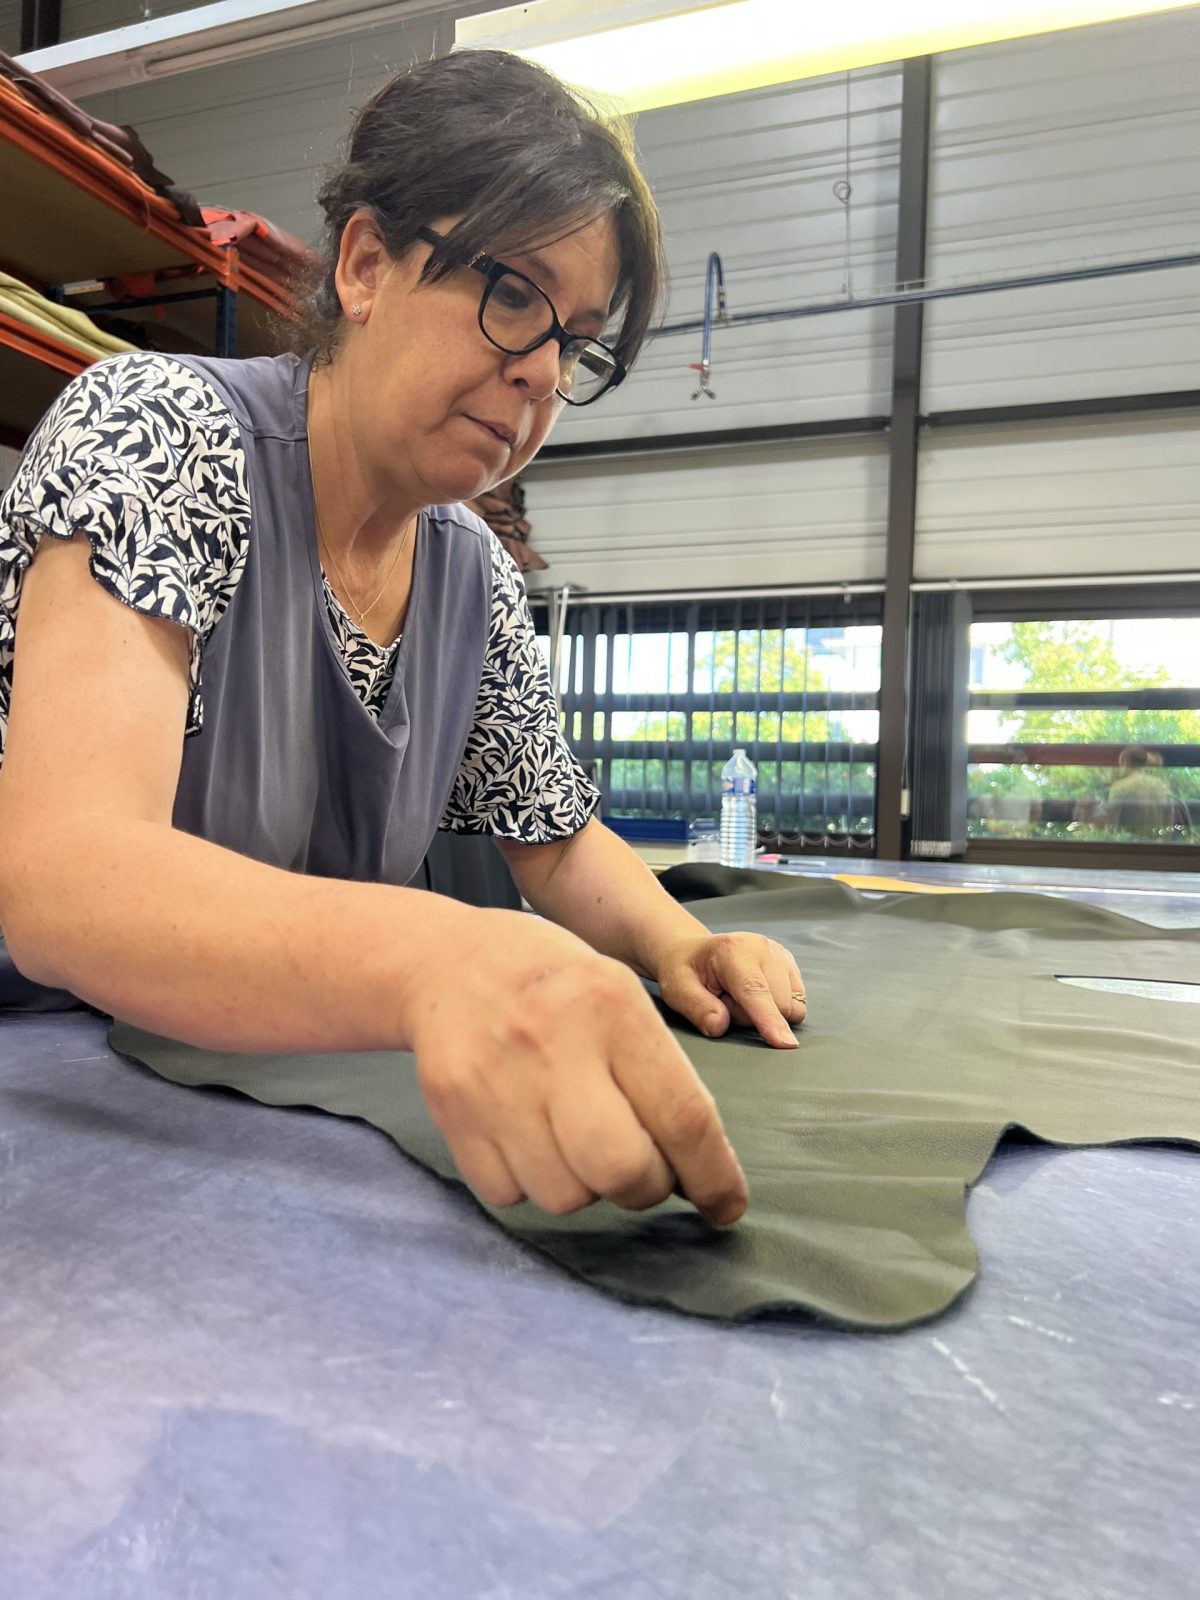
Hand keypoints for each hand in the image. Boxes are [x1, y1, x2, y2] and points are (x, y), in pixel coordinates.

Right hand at [399, 907, 748, 1223]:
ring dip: (586, 1186)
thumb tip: (698, 1168)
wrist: (450, 960)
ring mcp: (496, 1083)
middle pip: (621, 1171)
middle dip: (645, 1187)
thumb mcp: (618, 991)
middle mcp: (552, 1045)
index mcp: (610, 1006)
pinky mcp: (453, 1114)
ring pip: (565, 1196)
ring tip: (577, 1140)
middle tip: (642, 1167)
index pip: (682, 1115)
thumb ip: (657, 1069)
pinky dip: (530, 1183)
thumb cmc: (554, 981)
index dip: (713, 1175)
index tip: (726, 1205)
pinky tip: (531, 1138)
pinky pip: (509, 1195)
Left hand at [655, 932, 805, 1049]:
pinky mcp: (788, 962)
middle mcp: (761, 947)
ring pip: (791, 1005)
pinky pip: (798, 1001)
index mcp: (731, 951)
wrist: (693, 952)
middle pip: (778, 1004)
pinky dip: (778, 1005)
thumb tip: (720, 1026)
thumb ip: (697, 1009)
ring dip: (767, 1012)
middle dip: (753, 1017)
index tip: (784, 1043)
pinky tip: (755, 995)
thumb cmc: (684, 972)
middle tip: (725, 1002)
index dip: (769, 1019)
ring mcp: (778, 953)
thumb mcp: (677, 991)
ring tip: (739, 998)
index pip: (754, 991)